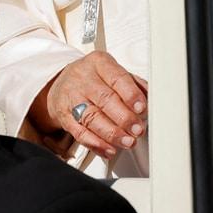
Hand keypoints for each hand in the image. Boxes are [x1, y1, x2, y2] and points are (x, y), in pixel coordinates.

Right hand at [30, 51, 147, 158]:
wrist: (62, 83)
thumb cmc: (93, 78)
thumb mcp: (111, 71)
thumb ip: (132, 83)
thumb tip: (150, 96)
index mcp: (99, 63)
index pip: (117, 78)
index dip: (131, 94)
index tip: (142, 108)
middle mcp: (83, 78)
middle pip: (105, 99)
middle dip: (124, 118)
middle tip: (137, 129)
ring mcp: (72, 97)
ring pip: (92, 118)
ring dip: (112, 134)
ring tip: (127, 141)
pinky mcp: (64, 117)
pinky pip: (79, 133)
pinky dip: (96, 144)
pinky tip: (108, 149)